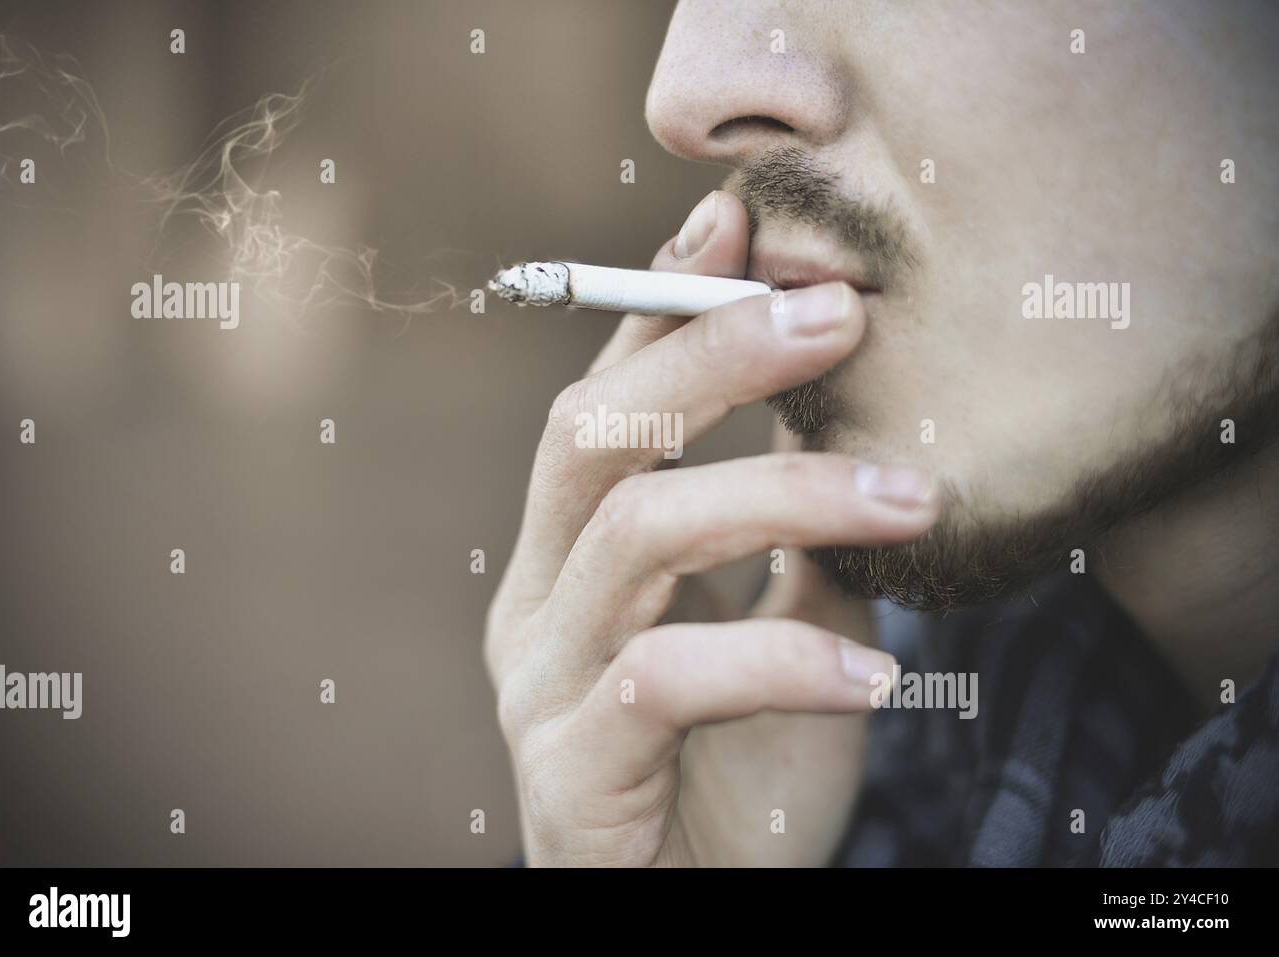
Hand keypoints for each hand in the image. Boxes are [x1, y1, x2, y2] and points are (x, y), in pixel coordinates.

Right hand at [485, 191, 938, 865]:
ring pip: (635, 536)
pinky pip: (664, 680)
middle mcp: (537, 599)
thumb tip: (858, 428)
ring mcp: (540, 681)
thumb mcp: (787, 635)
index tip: (743, 217)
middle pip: (593, 431)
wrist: (697, 913)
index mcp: (577, 556)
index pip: (607, 396)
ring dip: (781, 494)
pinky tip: (876, 672)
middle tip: (835, 309)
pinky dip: (779, 658)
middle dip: (708, 350)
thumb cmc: (738, 776)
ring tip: (913, 495)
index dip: (662, 301)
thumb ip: (800, 543)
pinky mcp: (570, 767)